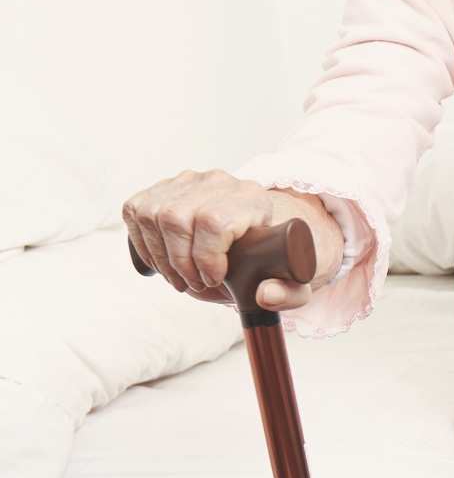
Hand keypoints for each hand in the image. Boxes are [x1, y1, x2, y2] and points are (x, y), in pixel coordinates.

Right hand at [121, 171, 345, 311]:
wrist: (254, 236)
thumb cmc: (272, 259)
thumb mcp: (293, 278)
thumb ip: (290, 293)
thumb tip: (264, 295)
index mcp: (252, 199)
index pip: (214, 221)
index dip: (207, 257)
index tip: (213, 280)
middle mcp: (218, 182)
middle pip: (178, 219)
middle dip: (181, 262)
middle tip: (194, 284)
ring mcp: (186, 182)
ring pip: (155, 216)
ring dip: (162, 257)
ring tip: (181, 278)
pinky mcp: (162, 188)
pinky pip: (137, 212)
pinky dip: (143, 244)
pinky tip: (162, 262)